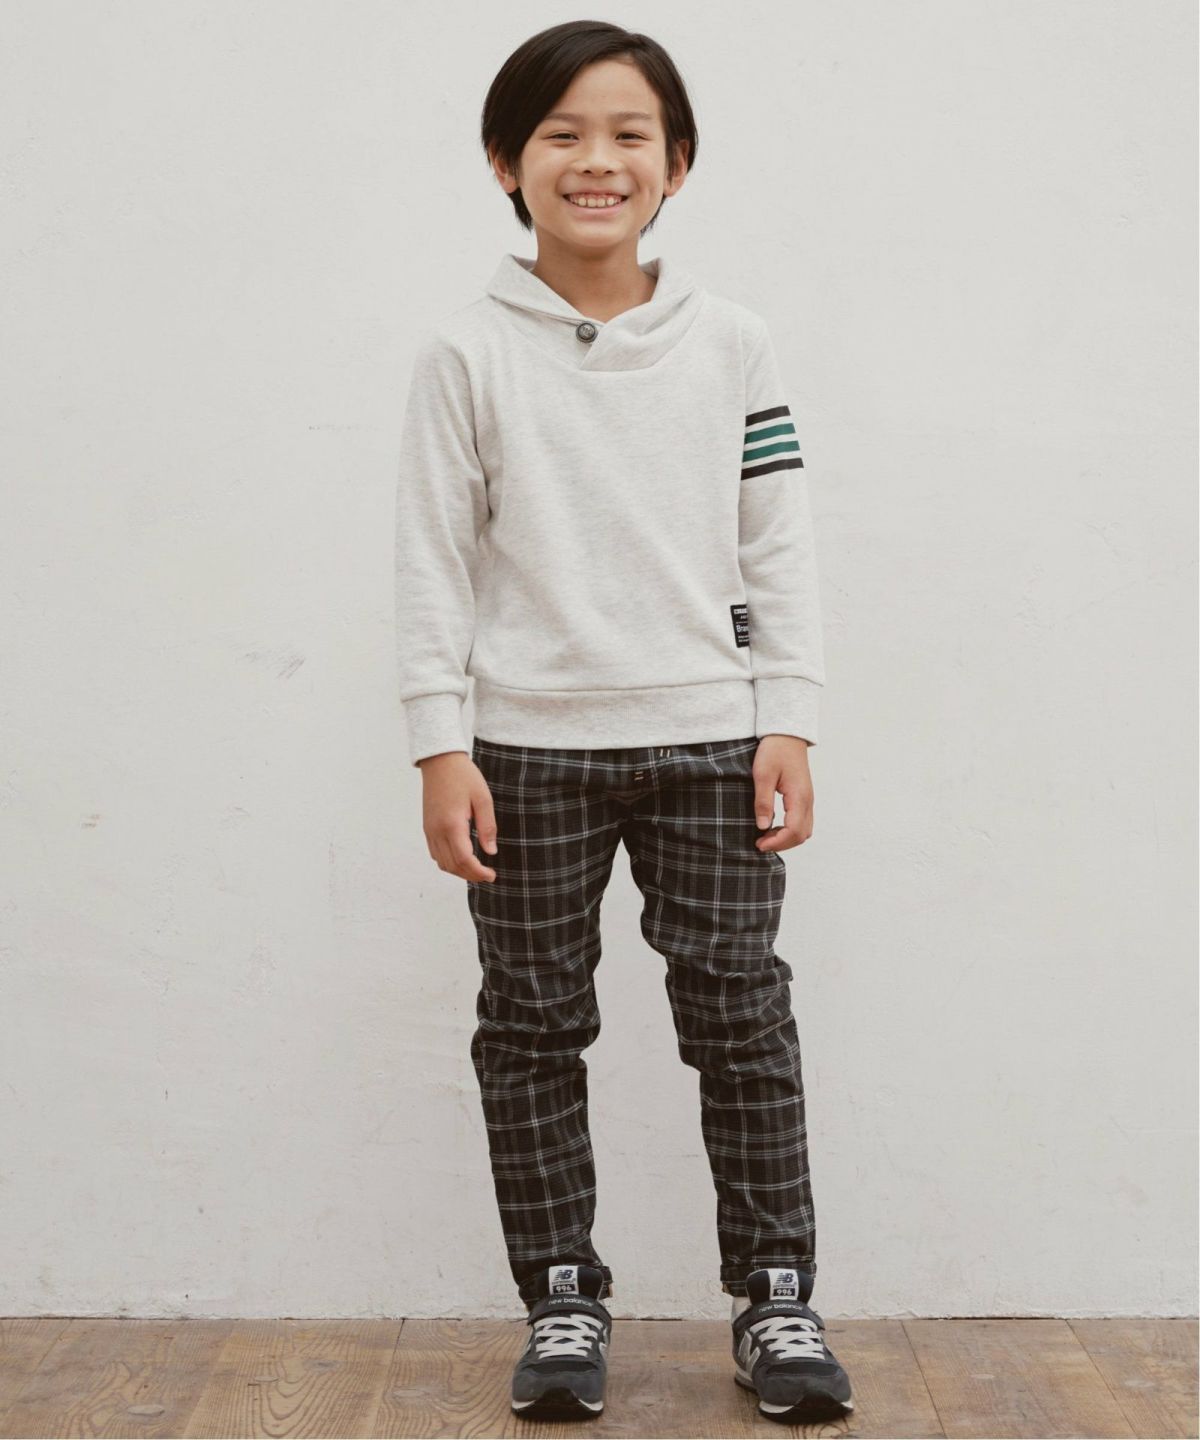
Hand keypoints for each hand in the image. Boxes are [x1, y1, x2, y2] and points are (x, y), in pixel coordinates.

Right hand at [417, 751, 499, 882]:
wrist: (440, 761)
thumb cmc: (463, 776)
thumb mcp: (483, 799)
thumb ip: (488, 827)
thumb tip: (491, 852)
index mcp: (452, 824)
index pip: (464, 859)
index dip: (479, 872)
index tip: (492, 875)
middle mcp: (437, 831)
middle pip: (452, 866)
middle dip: (471, 875)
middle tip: (488, 875)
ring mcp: (429, 830)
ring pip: (442, 863)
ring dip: (459, 871)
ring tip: (476, 869)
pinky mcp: (427, 827)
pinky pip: (435, 853)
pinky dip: (448, 862)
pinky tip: (461, 858)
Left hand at [751, 735, 813, 851]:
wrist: (786, 734)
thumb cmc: (774, 751)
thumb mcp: (762, 775)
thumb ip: (763, 802)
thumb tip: (763, 826)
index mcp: (799, 796)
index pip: (794, 831)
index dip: (777, 842)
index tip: (759, 844)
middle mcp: (807, 801)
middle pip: (802, 835)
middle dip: (782, 844)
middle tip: (760, 843)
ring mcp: (807, 799)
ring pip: (804, 830)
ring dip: (786, 838)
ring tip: (765, 836)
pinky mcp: (803, 797)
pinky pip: (802, 821)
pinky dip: (790, 830)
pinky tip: (773, 825)